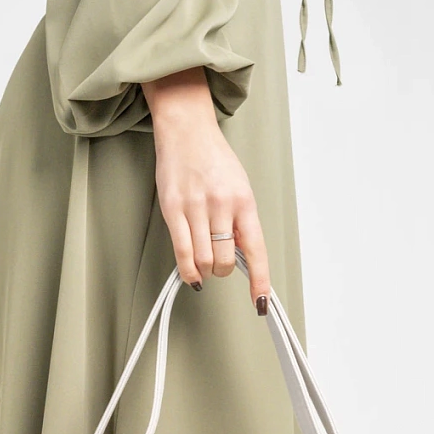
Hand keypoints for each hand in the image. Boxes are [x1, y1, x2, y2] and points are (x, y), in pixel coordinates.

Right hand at [142, 68, 269, 312]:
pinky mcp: (173, 210)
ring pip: (204, 260)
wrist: (186, 131)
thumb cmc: (213, 161)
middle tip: (218, 265)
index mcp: (244, 201)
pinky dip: (188, 271)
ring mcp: (196, 207)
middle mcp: (222, 205)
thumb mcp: (239, 188)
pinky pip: (182, 253)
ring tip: (202, 261)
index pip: (256, 250)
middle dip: (222, 271)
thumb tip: (242, 257)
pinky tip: (191, 274)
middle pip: (225, 261)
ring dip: (205, 270)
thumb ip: (241, 222)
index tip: (260, 302)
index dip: (260, 281)